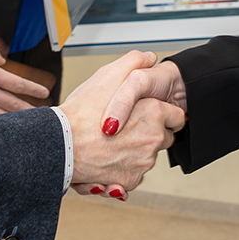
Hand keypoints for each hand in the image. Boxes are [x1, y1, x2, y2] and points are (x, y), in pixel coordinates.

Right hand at [61, 52, 184, 198]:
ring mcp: (143, 163)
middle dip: (151, 133)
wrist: (61, 144)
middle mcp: (153, 139)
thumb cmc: (82, 112)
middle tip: (127, 127)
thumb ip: (135, 61)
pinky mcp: (130, 181)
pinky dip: (124, 168)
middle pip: (164, 138)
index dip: (162, 113)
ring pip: (147, 156)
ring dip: (136, 151)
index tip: (148, 114)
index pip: (177, 116)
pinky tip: (108, 156)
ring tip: (112, 142)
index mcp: (154, 113)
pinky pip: (134, 174)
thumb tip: (149, 58)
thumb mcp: (109, 74)